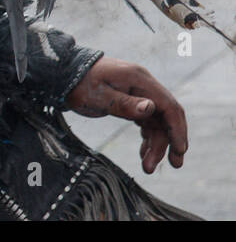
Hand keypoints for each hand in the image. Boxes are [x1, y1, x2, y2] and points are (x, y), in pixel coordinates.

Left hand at [66, 57, 187, 173]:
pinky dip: (147, 138)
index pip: (168, 106)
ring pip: (156, 122)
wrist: (62, 75)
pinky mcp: (130, 101)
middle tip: (173, 165)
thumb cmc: (78, 83)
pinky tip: (144, 154)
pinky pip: (146, 122)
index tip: (179, 151)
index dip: (177, 129)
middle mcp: (143, 85)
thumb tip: (150, 109)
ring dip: (156, 144)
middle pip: (165, 116)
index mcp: (138, 79)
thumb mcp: (98, 96)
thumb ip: (123, 103)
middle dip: (169, 141)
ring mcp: (137, 93)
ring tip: (148, 166)